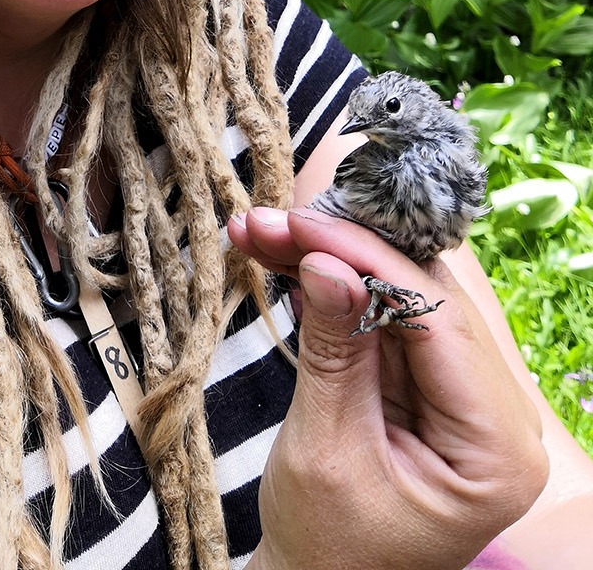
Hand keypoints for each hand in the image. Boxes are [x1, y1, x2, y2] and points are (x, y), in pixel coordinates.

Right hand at [228, 207, 547, 569]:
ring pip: (398, 295)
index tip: (302, 225)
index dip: (370, 261)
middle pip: (424, 298)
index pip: (441, 322)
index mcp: (498, 450)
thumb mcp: (325, 447)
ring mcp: (464, 397)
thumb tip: (327, 260)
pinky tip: (283, 257)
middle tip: (269, 222)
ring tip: (260, 232)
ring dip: (328, 260)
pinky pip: (382, 315)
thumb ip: (333, 350)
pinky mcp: (428, 385)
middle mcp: (498, 416)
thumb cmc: (327, 544)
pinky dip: (332, 287)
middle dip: (342, 252)